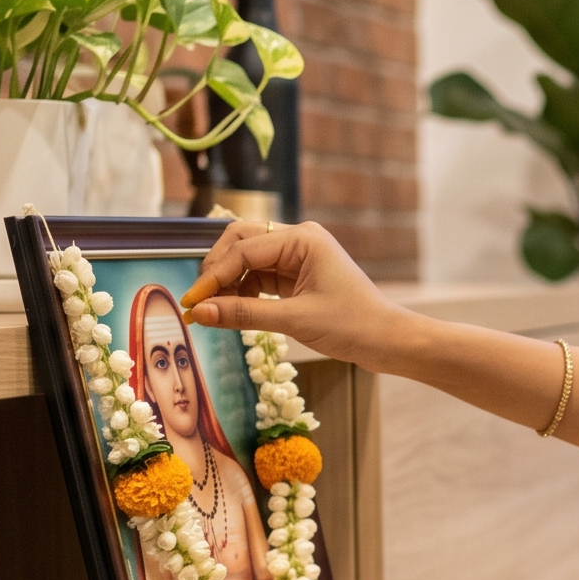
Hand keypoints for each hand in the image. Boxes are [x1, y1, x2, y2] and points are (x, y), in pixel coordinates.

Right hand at [180, 220, 400, 368]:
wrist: (387, 340)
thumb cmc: (352, 325)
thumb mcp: (295, 320)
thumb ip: (244, 314)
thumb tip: (200, 312)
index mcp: (302, 238)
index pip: (243, 249)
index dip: (213, 276)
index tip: (191, 302)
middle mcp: (299, 239)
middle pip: (240, 242)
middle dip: (217, 270)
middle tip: (199, 301)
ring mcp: (298, 256)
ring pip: (247, 260)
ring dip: (228, 284)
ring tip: (213, 312)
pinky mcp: (296, 275)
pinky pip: (259, 276)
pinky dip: (242, 292)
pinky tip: (232, 312)